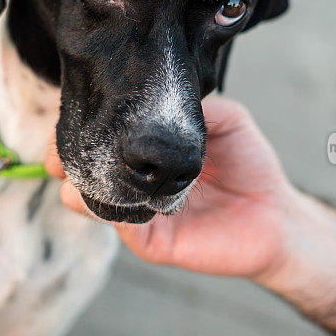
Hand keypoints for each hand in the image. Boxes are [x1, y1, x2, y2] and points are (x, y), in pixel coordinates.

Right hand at [45, 96, 294, 280]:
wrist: (278, 214)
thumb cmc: (251, 165)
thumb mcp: (226, 119)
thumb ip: (194, 105)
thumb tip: (157, 93)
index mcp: (146, 155)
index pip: (101, 141)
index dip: (78, 131)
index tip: (66, 120)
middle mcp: (137, 184)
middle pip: (84, 173)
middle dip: (66, 160)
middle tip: (58, 153)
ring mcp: (141, 215)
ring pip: (92, 204)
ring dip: (80, 187)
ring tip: (76, 173)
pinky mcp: (154, 241)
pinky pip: (122, 226)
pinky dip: (112, 210)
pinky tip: (117, 192)